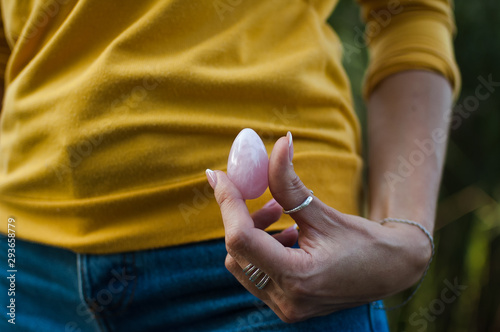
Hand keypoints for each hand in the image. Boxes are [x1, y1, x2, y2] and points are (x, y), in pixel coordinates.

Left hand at [206, 133, 431, 322]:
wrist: (391, 272)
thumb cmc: (364, 242)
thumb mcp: (323, 211)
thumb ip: (290, 181)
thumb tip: (278, 143)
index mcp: (298, 277)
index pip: (242, 239)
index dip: (227, 203)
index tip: (219, 176)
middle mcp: (287, 300)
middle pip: (236, 253)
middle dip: (242, 219)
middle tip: (265, 198)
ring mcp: (286, 307)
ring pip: (242, 264)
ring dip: (252, 234)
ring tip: (280, 214)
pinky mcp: (286, 305)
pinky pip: (256, 274)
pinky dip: (261, 249)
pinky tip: (286, 235)